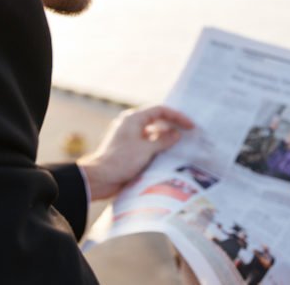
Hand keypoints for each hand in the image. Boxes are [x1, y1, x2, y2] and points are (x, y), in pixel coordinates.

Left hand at [77, 105, 193, 200]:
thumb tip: (177, 134)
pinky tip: (168, 152)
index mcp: (134, 118)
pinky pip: (148, 142)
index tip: (190, 125)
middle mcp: (132, 124)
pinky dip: (158, 145)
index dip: (177, 116)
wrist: (99, 179)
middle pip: (157, 119)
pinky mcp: (129, 148)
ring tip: (181, 143)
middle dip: (173, 125)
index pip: (160, 110)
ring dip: (166, 136)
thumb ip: (164, 140)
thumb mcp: (146, 150)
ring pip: (153, 131)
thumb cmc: (121, 161)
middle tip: (189, 131)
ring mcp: (130, 136)